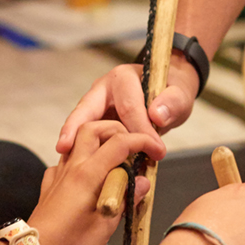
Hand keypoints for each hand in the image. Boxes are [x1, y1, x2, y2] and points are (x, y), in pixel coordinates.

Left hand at [30, 121, 162, 244]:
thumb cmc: (69, 244)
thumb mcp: (105, 226)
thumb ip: (125, 200)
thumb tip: (142, 183)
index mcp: (88, 175)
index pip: (120, 143)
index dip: (143, 142)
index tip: (156, 152)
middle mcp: (72, 167)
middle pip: (94, 128)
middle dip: (118, 130)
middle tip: (134, 147)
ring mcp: (59, 173)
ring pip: (79, 140)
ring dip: (100, 141)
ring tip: (116, 160)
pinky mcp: (51, 182)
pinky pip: (68, 159)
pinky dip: (84, 159)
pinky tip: (91, 178)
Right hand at [55, 55, 201, 155]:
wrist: (168, 92)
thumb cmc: (172, 91)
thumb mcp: (180, 94)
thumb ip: (172, 103)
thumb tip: (156, 115)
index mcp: (122, 78)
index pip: (129, 107)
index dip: (141, 131)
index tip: (156, 151)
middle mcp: (103, 90)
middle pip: (86, 110)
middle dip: (74, 128)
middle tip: (64, 148)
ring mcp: (96, 106)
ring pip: (82, 124)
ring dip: (75, 142)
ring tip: (67, 161)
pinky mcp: (96, 122)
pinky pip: (87, 136)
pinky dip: (83, 149)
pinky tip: (77, 165)